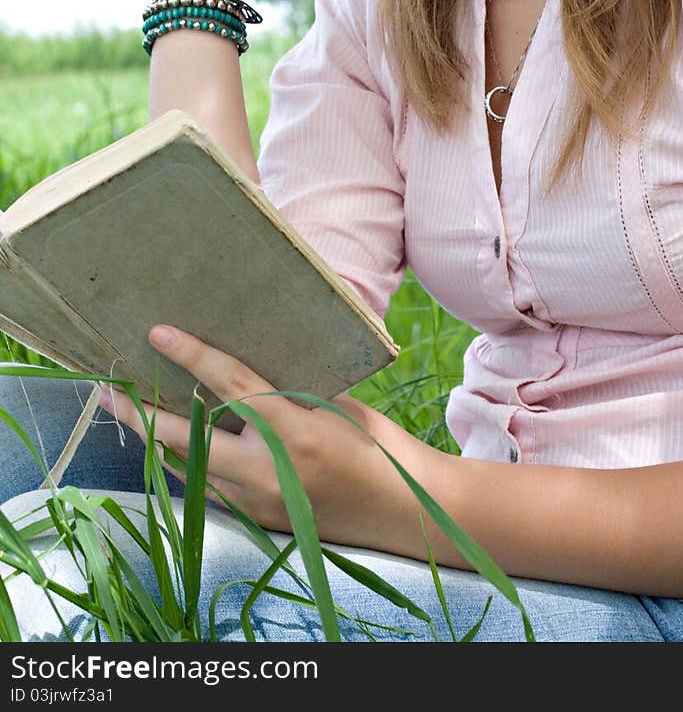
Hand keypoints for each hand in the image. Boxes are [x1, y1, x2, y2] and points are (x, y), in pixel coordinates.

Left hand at [100, 325, 438, 547]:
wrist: (404, 510)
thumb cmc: (378, 445)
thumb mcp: (335, 403)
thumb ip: (287, 392)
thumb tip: (241, 375)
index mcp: (295, 432)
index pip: (231, 386)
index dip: (192, 356)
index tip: (158, 332)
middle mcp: (268, 473)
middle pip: (187, 439)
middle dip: (141, 414)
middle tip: (106, 390)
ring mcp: (259, 504)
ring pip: (190, 469)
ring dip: (161, 441)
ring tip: (131, 410)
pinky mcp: (258, 522)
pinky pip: (211, 489)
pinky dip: (191, 464)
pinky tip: (179, 444)